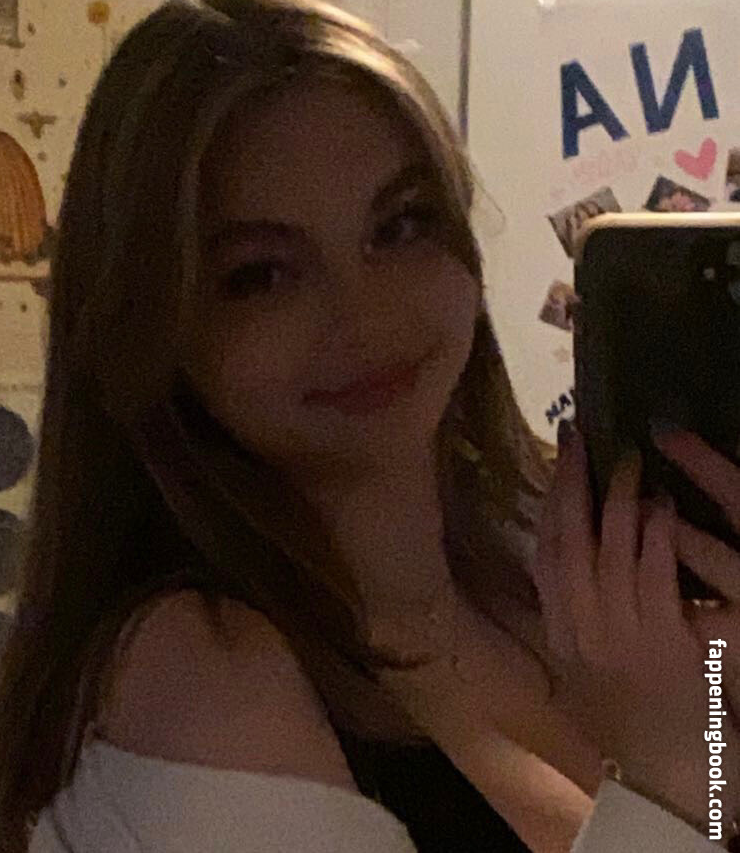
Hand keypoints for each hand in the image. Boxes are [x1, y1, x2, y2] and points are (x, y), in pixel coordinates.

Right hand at [535, 421, 739, 826]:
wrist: (664, 774)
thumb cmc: (627, 714)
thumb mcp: (582, 660)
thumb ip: (569, 608)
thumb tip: (559, 547)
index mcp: (559, 629)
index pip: (545, 551)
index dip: (550, 498)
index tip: (559, 454)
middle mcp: (578, 628)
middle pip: (568, 541)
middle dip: (572, 483)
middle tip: (581, 435)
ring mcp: (617, 635)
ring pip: (608, 552)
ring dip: (616, 500)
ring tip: (627, 460)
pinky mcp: (661, 643)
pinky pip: (653, 576)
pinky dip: (654, 536)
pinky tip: (660, 505)